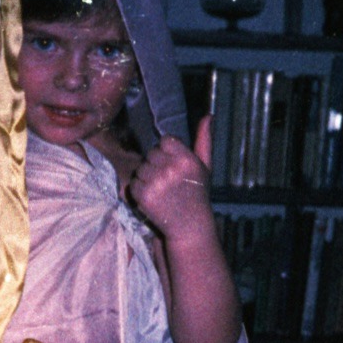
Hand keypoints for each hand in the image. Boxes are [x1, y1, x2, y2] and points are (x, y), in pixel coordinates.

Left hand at [127, 116, 213, 242]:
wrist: (189, 226)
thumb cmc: (197, 194)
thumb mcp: (205, 166)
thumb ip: (204, 140)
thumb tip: (208, 116)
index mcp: (186, 159)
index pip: (165, 141)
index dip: (167, 152)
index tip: (174, 166)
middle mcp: (171, 169)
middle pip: (151, 153)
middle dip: (157, 165)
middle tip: (167, 181)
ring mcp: (156, 183)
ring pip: (141, 168)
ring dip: (147, 177)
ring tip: (161, 190)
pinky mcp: (144, 196)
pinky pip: (133, 183)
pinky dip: (139, 190)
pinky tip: (153, 198)